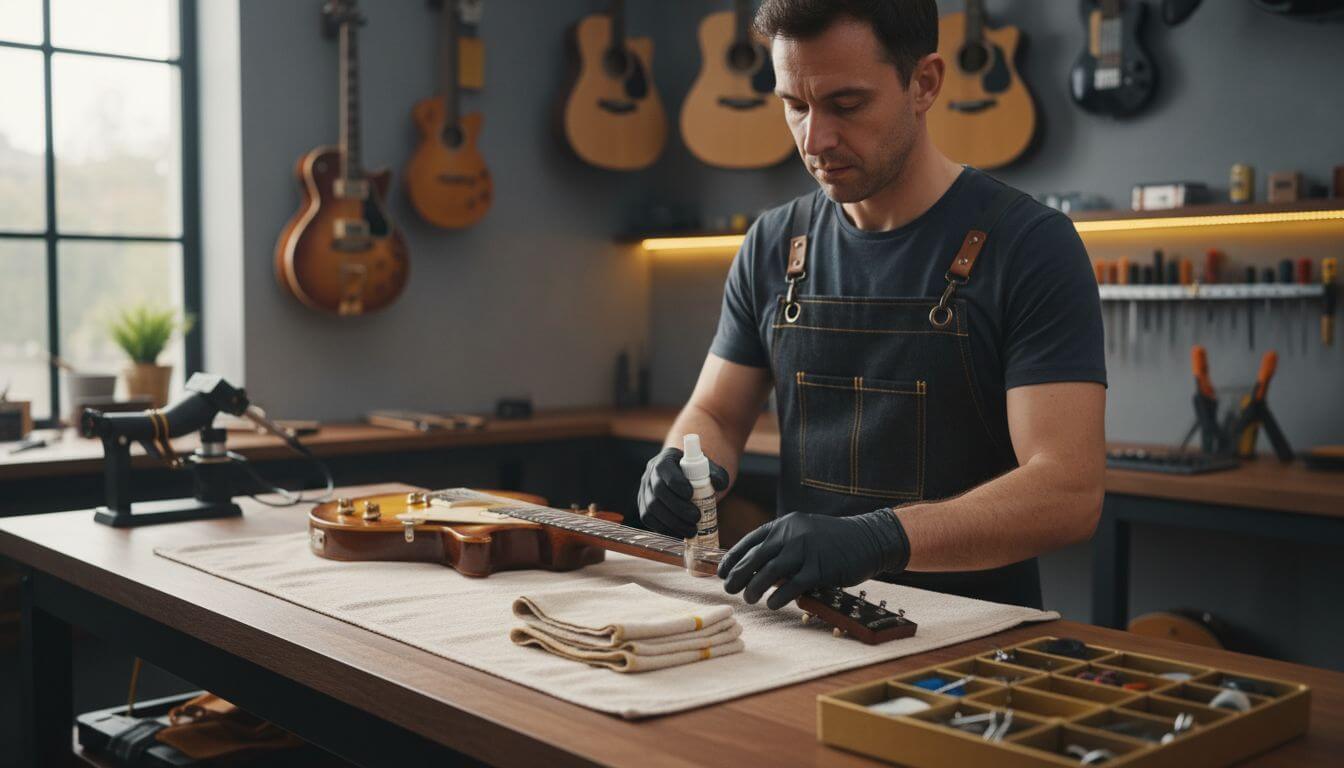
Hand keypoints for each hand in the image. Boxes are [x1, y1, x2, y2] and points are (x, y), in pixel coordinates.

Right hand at [637, 447, 728, 537]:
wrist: (685, 481)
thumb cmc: (698, 475)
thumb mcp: (709, 470)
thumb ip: (718, 475)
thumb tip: (719, 484)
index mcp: (665, 460)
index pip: (664, 469)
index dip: (675, 483)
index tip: (691, 494)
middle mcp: (650, 474)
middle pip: (658, 491)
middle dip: (677, 507)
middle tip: (696, 517)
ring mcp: (644, 492)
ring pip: (651, 508)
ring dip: (672, 522)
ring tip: (691, 529)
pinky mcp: (644, 507)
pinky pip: (648, 519)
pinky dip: (664, 528)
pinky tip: (679, 533)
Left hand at [717, 509, 910, 609]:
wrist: (868, 539)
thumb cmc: (834, 540)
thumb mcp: (804, 532)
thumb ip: (782, 545)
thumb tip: (756, 566)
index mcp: (786, 524)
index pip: (751, 541)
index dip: (734, 557)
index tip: (722, 571)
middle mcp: (792, 534)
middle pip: (756, 557)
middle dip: (738, 574)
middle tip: (729, 588)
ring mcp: (806, 550)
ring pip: (770, 572)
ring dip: (755, 587)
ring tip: (748, 598)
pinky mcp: (820, 568)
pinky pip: (793, 585)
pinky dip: (779, 596)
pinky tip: (772, 604)